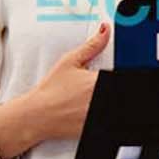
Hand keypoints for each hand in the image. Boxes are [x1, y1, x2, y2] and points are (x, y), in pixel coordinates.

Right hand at [0, 23, 109, 158]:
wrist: (38, 115)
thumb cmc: (51, 90)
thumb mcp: (70, 61)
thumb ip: (92, 45)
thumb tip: (105, 31)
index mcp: (99, 81)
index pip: (121, 74)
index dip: (120, 72)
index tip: (115, 72)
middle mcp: (101, 98)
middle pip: (119, 90)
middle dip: (112, 86)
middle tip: (95, 87)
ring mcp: (98, 114)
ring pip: (115, 104)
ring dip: (107, 99)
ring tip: (89, 98)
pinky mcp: (95, 127)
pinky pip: (106, 118)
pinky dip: (101, 113)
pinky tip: (87, 108)